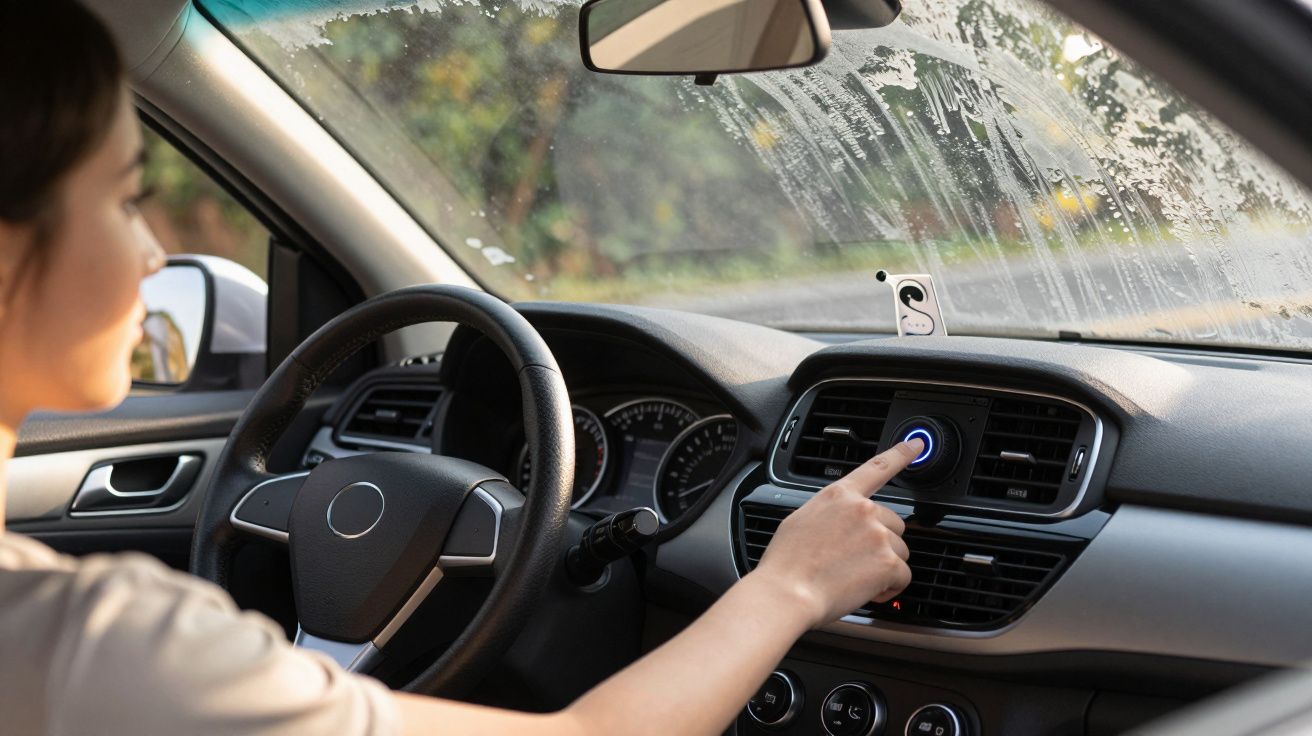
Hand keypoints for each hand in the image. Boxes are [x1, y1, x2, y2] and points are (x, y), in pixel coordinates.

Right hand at [751, 438, 921, 626]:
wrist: (786, 593)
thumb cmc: (786, 564)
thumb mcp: (800, 522)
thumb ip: (829, 515)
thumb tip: (836, 524)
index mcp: (839, 496)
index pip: (876, 468)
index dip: (900, 454)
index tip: (916, 444)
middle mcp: (862, 509)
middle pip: (894, 524)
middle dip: (881, 544)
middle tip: (854, 561)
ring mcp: (877, 534)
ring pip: (900, 552)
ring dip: (884, 567)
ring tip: (854, 578)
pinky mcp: (888, 561)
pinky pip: (903, 576)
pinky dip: (890, 588)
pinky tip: (866, 591)